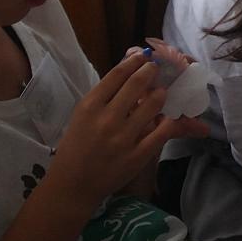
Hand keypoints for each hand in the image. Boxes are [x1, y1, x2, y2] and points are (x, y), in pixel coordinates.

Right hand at [47, 52, 205, 207]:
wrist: (73, 185)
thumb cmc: (76, 147)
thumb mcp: (82, 117)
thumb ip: (103, 96)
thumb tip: (126, 70)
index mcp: (89, 106)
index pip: (117, 74)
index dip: (134, 61)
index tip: (143, 56)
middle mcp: (107, 119)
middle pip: (137, 84)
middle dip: (151, 71)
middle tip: (156, 69)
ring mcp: (123, 137)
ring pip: (153, 104)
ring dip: (161, 94)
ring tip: (162, 92)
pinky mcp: (138, 155)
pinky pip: (162, 132)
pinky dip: (168, 121)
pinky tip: (168, 117)